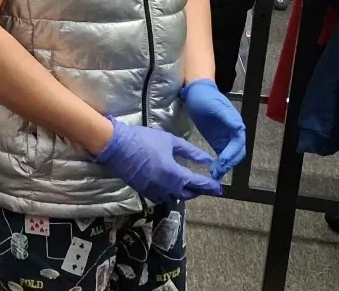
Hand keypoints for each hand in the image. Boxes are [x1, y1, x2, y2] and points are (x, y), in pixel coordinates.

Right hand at [96, 117, 222, 203]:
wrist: (118, 147)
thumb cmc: (146, 140)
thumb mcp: (170, 141)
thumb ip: (190, 152)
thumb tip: (207, 160)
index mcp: (174, 174)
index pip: (197, 184)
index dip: (209, 186)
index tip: (220, 188)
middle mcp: (166, 187)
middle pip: (187, 194)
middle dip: (198, 191)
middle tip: (206, 185)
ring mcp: (154, 192)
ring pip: (175, 198)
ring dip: (185, 193)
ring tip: (191, 185)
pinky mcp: (145, 193)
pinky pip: (163, 197)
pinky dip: (171, 193)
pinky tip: (173, 186)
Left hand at [181, 79, 245, 179]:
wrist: (197, 92)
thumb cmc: (206, 97)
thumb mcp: (215, 106)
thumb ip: (228, 117)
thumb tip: (239, 129)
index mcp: (235, 122)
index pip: (239, 141)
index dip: (232, 152)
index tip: (222, 161)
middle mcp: (234, 131)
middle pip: (238, 151)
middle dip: (229, 162)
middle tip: (217, 171)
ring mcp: (227, 137)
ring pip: (232, 156)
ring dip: (225, 166)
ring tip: (214, 174)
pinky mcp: (219, 141)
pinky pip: (223, 155)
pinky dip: (221, 164)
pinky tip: (214, 171)